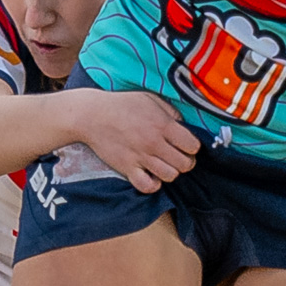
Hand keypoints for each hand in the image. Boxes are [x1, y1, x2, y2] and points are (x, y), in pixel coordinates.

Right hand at [72, 89, 199, 193]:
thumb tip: (185, 126)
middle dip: (186, 161)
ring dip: (171, 172)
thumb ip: (171, 112)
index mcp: (163, 125)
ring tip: (165, 164)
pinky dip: (153, 184)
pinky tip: (151, 175)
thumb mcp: (151, 99)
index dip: (192, 147)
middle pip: (185, 164)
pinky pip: (147, 186)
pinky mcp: (127, 168)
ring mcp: (140, 157)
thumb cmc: (122, 105)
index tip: (186, 144)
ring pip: (170, 176)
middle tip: (178, 156)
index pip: (193, 146)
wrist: (92, 115)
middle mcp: (154, 143)